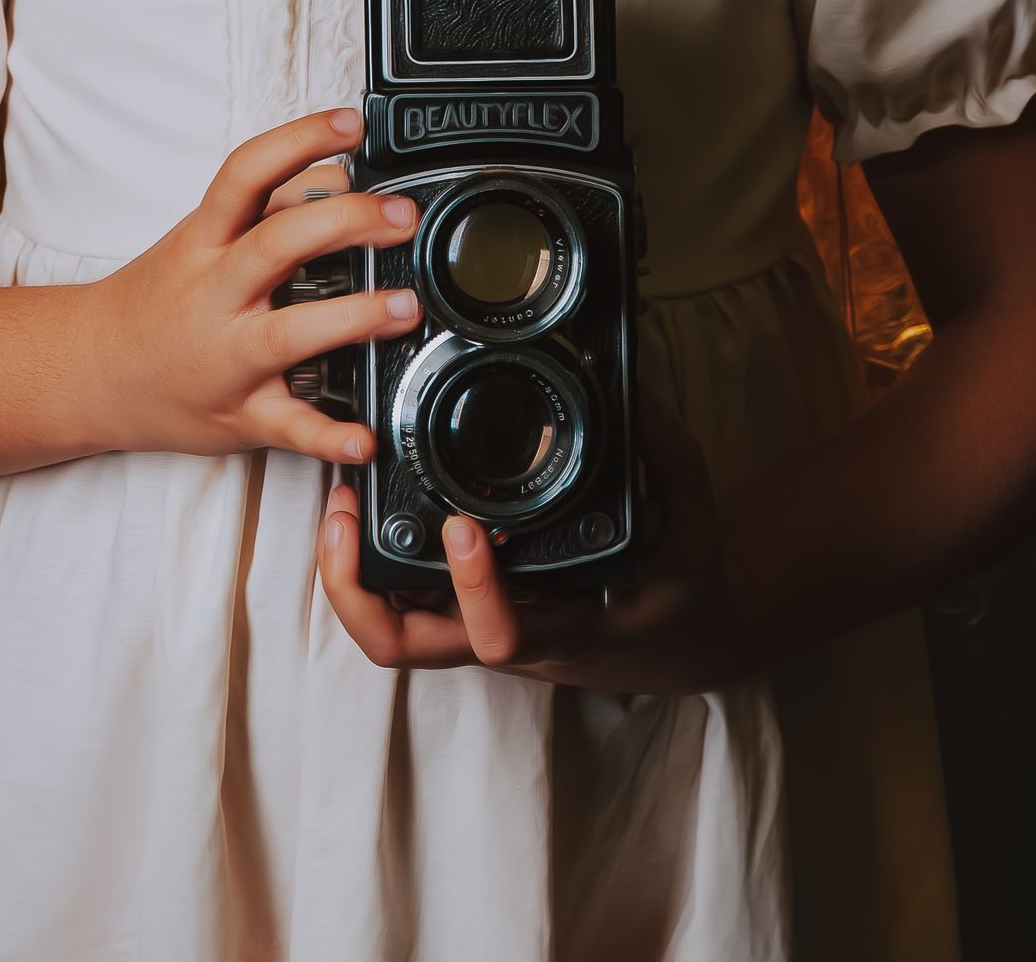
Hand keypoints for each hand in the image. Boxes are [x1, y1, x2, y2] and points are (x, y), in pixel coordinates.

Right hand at [85, 106, 423, 462]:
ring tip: (404, 306)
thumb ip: (264, 208)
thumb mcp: (199, 239)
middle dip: (346, 223)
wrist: (90, 372)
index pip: (246, 174)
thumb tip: (338, 174)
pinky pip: (288, 429)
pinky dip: (329, 436)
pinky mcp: (239, 415)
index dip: (300, 140)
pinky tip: (365, 437)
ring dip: (353, 318)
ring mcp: (225, 358)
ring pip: (288, 334)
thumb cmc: (157, 298)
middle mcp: (212, 294)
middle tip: (401, 216)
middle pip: (277, 245)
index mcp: (203, 241)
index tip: (350, 124)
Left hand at [315, 381, 746, 694]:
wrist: (680, 646)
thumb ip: (664, 449)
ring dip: (352, 574)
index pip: (502, 634)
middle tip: (343, 514)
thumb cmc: (682, 590)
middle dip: (357, 590)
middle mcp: (512, 636)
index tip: (464, 527)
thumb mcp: (693, 520)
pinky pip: (409, 600)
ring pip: (394, 629)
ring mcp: (485, 626)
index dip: (472, 591)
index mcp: (568, 627)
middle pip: (406, 649)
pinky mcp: (474, 611)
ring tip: (342, 501)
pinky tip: (368, 505)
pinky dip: (373, 562)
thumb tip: (629, 386)